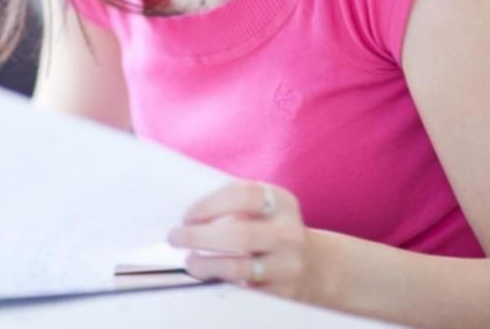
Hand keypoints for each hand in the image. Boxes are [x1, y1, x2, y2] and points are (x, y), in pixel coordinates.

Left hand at [167, 180, 320, 301]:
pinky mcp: (283, 292)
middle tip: (175, 237)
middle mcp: (288, 232)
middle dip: (200, 236)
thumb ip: (231, 207)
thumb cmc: (270, 231)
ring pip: (240, 267)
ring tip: (190, 262)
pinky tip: (209, 276)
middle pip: (240, 233)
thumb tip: (188, 220)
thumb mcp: (262, 209)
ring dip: (207, 265)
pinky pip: (245, 289)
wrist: (314, 266)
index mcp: (281, 202)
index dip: (209, 205)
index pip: (243, 195)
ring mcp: (288, 264)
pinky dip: (221, 281)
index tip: (187, 216)